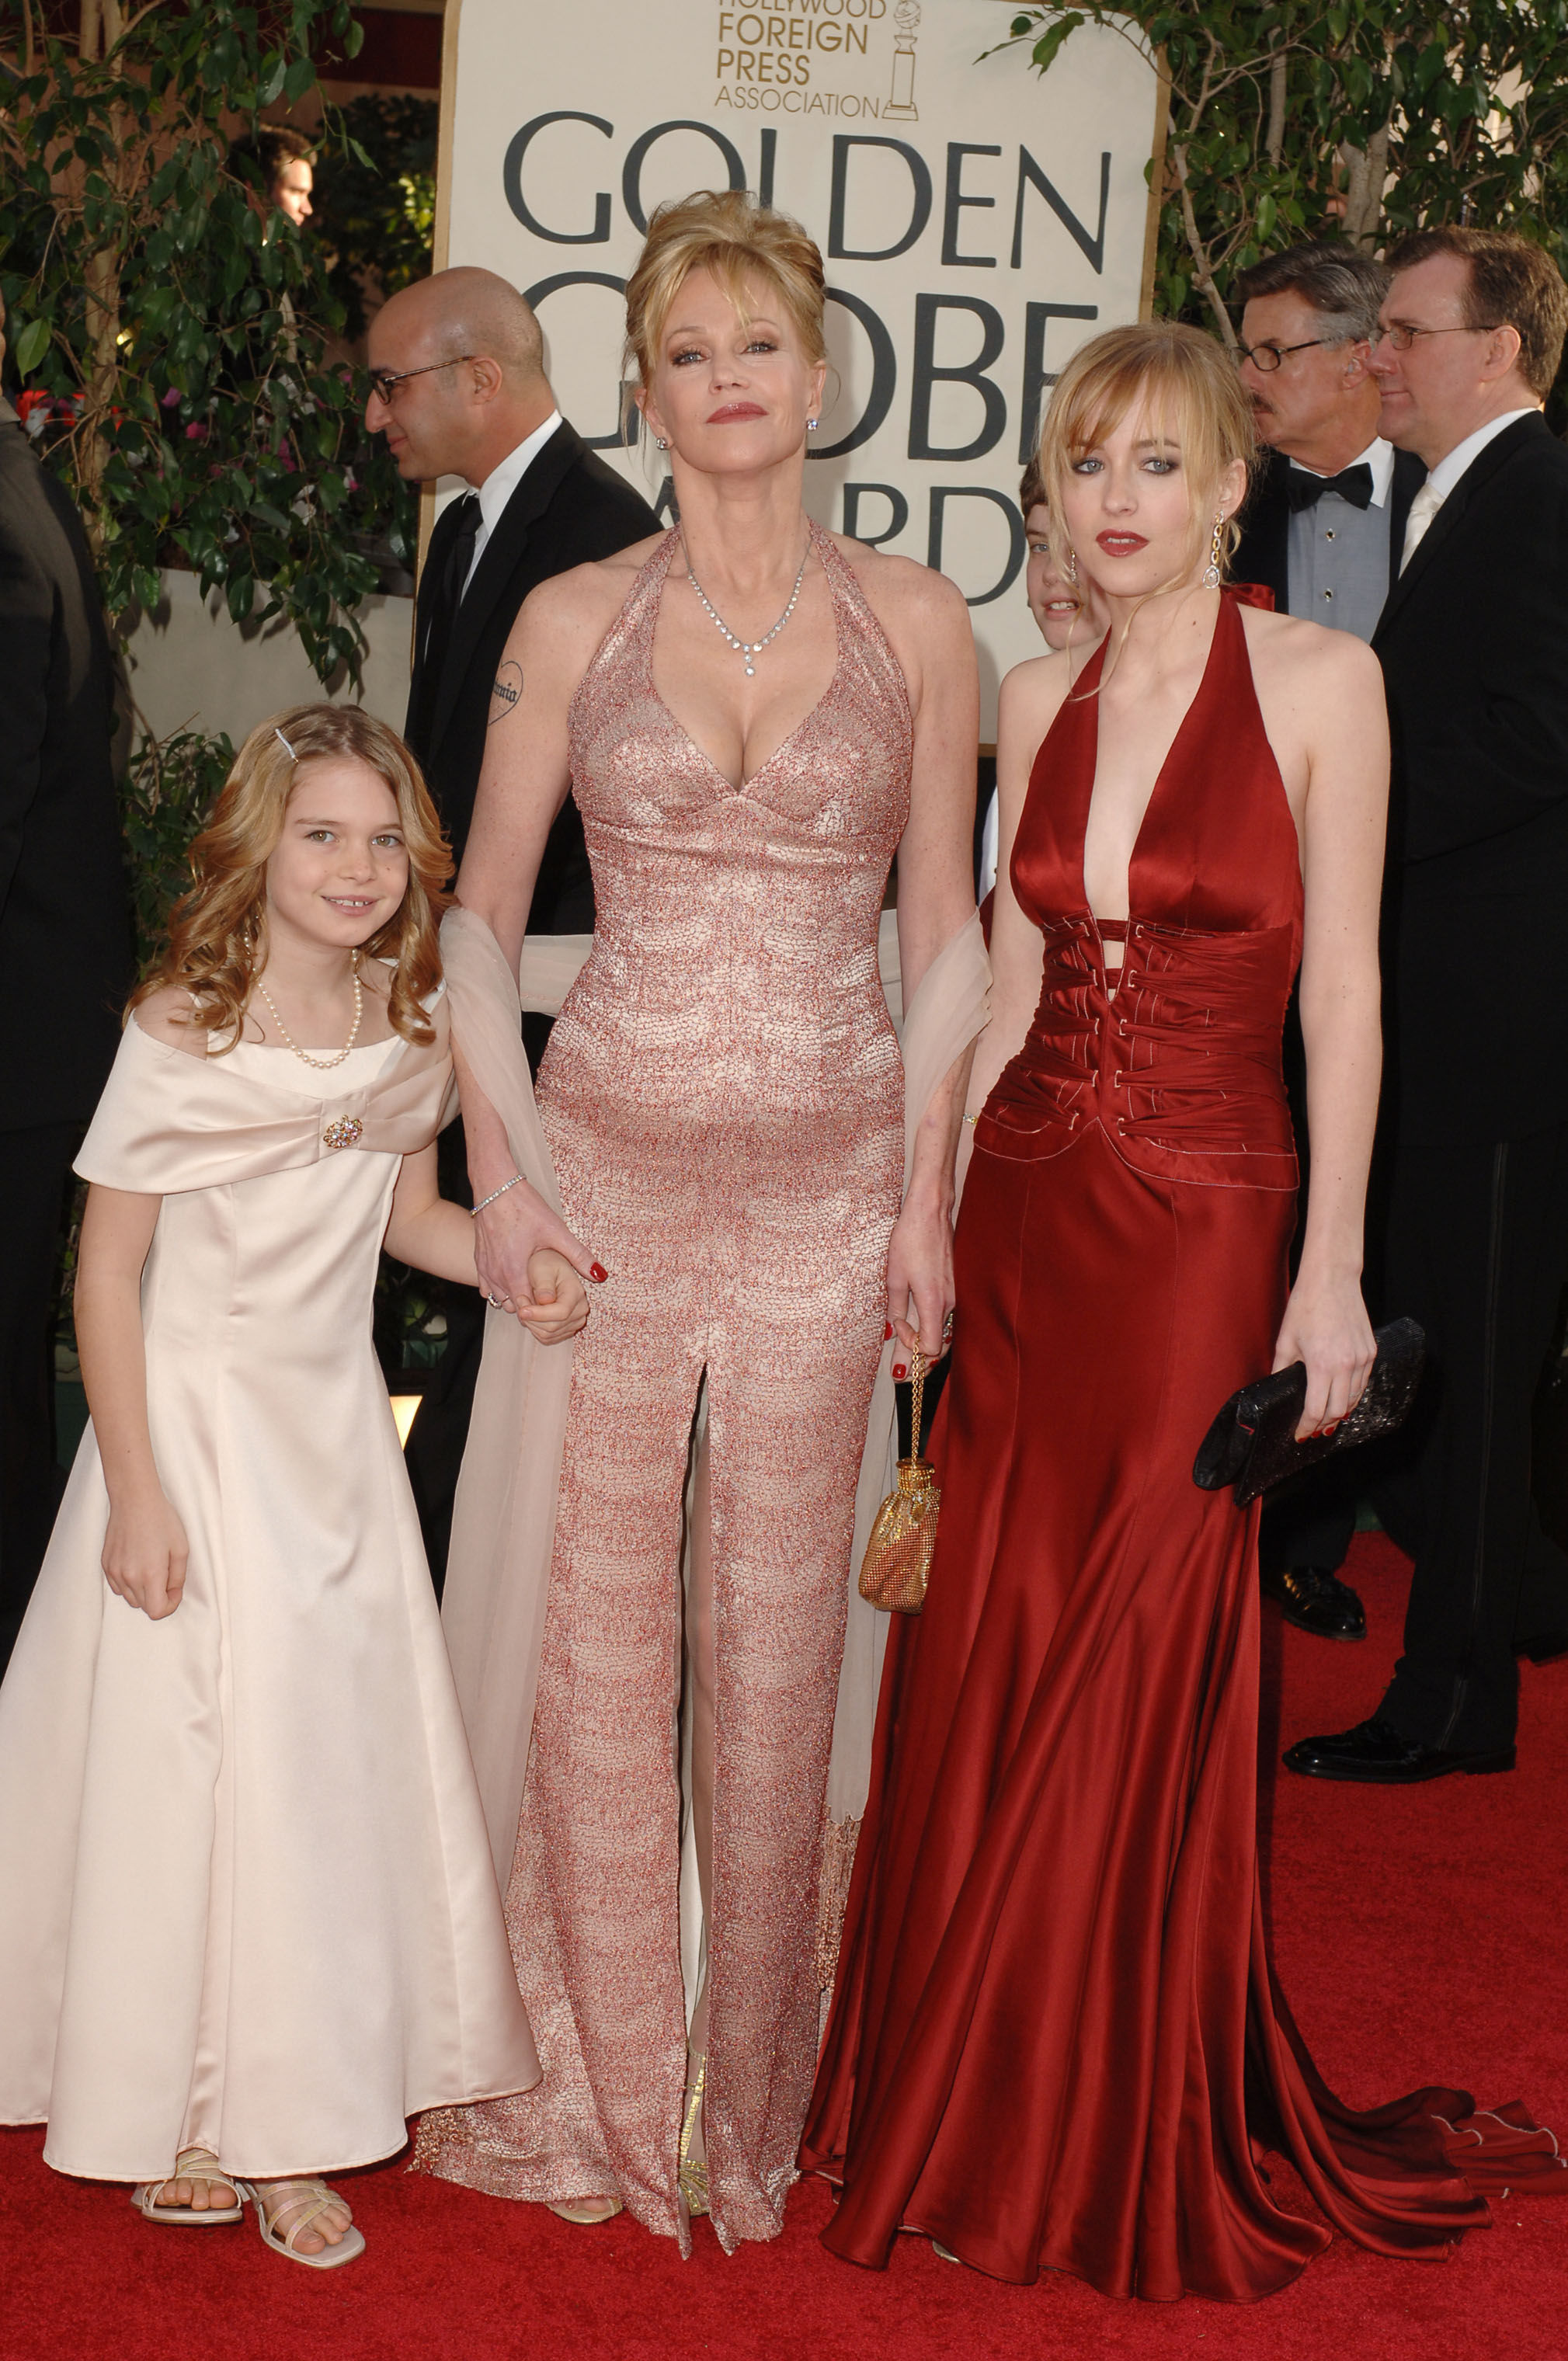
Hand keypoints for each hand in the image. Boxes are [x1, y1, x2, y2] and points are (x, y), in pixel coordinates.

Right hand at [101, 1487, 188, 1618]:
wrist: (134, 1500)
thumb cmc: (161, 1520)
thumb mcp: (181, 1548)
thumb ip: (178, 1577)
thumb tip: (173, 1592)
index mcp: (150, 1574)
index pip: (157, 1611)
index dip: (170, 1605)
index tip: (175, 1590)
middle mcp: (128, 1577)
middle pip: (144, 1606)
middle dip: (158, 1597)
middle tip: (166, 1575)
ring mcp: (114, 1572)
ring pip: (130, 1598)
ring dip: (143, 1591)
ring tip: (151, 1567)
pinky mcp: (106, 1565)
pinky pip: (118, 1587)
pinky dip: (129, 1583)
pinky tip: (137, 1564)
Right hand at [474, 1175, 604, 1318]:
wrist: (495, 1186)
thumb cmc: (524, 1207)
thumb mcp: (556, 1231)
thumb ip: (578, 1255)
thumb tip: (600, 1275)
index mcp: (514, 1272)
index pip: (527, 1310)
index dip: (543, 1311)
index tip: (555, 1301)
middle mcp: (495, 1275)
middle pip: (513, 1308)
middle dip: (530, 1307)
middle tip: (547, 1294)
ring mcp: (484, 1268)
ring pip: (499, 1299)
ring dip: (515, 1298)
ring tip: (533, 1285)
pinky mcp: (479, 1260)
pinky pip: (487, 1287)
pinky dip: (500, 1288)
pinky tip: (515, 1277)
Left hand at [512, 1248, 590, 1344]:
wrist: (551, 1268)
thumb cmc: (546, 1264)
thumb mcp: (542, 1268)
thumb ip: (544, 1284)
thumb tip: (545, 1301)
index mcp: (576, 1293)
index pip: (561, 1313)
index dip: (539, 1314)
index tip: (522, 1309)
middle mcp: (580, 1309)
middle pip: (552, 1327)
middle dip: (531, 1318)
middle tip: (520, 1300)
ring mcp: (575, 1321)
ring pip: (548, 1335)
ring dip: (531, 1323)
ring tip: (526, 1304)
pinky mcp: (567, 1329)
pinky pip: (547, 1338)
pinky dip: (535, 1329)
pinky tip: (532, 1314)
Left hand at [885, 1187, 954, 1378]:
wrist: (930, 1213)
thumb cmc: (911, 1240)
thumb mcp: (894, 1277)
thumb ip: (895, 1309)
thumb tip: (890, 1333)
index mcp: (934, 1302)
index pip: (929, 1347)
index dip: (911, 1347)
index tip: (896, 1329)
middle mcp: (949, 1303)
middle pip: (939, 1346)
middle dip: (919, 1359)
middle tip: (900, 1370)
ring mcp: (954, 1295)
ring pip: (942, 1332)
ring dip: (925, 1343)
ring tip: (906, 1349)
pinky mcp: (953, 1287)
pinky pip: (944, 1317)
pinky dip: (931, 1327)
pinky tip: (917, 1325)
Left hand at [1272, 1267, 1375, 1440]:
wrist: (1332, 1279)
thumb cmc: (1306, 1305)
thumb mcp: (1285, 1340)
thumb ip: (1281, 1369)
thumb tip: (1276, 1388)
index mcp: (1322, 1364)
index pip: (1316, 1411)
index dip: (1307, 1427)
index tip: (1300, 1435)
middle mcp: (1346, 1365)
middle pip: (1337, 1412)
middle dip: (1323, 1425)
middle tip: (1312, 1431)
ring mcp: (1362, 1359)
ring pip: (1354, 1399)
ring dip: (1339, 1412)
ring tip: (1326, 1419)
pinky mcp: (1371, 1351)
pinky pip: (1363, 1383)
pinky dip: (1352, 1395)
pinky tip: (1340, 1397)